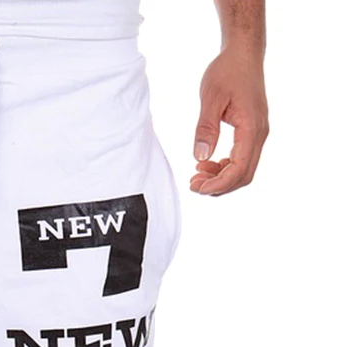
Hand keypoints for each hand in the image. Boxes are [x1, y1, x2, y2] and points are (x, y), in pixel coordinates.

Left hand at [190, 46, 268, 195]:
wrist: (243, 53)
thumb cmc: (228, 71)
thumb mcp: (211, 97)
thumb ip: (206, 128)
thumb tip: (200, 157)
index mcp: (252, 128)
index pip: (239, 169)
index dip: (218, 184)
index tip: (197, 187)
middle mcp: (259, 134)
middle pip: (243, 176)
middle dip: (218, 186)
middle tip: (193, 183)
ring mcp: (258, 134)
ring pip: (243, 170)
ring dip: (220, 178)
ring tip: (196, 174)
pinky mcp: (252, 132)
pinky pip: (242, 159)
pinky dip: (224, 167)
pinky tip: (206, 163)